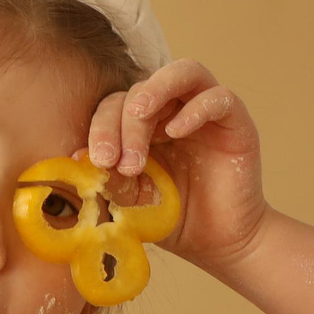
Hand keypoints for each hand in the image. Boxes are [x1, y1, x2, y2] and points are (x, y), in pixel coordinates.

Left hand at [86, 59, 267, 274]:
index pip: (115, 106)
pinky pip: (219, 97)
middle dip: (120, 121)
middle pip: (141, 88)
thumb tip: (76, 156)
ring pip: (183, 73)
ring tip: (139, 114)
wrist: (214, 240)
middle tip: (113, 159)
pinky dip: (196, 108)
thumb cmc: (168, 217)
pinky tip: (177, 131)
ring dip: (154, 92)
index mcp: (142, 126)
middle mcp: (173, 112)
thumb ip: (108, 176)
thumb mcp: (128, 199)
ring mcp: (206, 113)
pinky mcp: (236, 122)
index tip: (95, 161)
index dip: (100, 127)